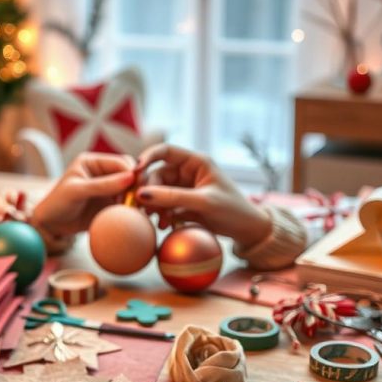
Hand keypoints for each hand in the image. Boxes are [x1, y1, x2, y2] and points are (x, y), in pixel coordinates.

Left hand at [31, 152, 134, 237]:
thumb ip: (103, 185)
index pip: (120, 162)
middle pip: (130, 173)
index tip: (136, 188)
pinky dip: (133, 207)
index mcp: (93, 162)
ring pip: (132, 188)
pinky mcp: (112, 203)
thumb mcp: (77, 192)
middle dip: (137, 185)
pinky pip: (128, 202)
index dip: (132, 173)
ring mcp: (109, 188)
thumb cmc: (58, 204)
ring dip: (137, 197)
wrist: (51, 226)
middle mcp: (103, 172)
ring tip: (136, 209)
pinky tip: (134, 215)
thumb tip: (131, 177)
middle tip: (138, 200)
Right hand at [135, 144, 270, 248]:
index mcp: (195, 162)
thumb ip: (173, 197)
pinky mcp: (182, 205)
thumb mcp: (203, 202)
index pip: (165, 151)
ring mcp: (183, 189)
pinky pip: (163, 206)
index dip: (147, 157)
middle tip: (144, 208)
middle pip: (157, 175)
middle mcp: (187, 172)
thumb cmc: (232, 210)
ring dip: (154, 205)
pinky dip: (160, 215)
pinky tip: (163, 225)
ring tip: (157, 220)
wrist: (247, 231)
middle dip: (150, 191)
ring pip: (157, 192)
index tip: (134, 171)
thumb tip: (142, 194)